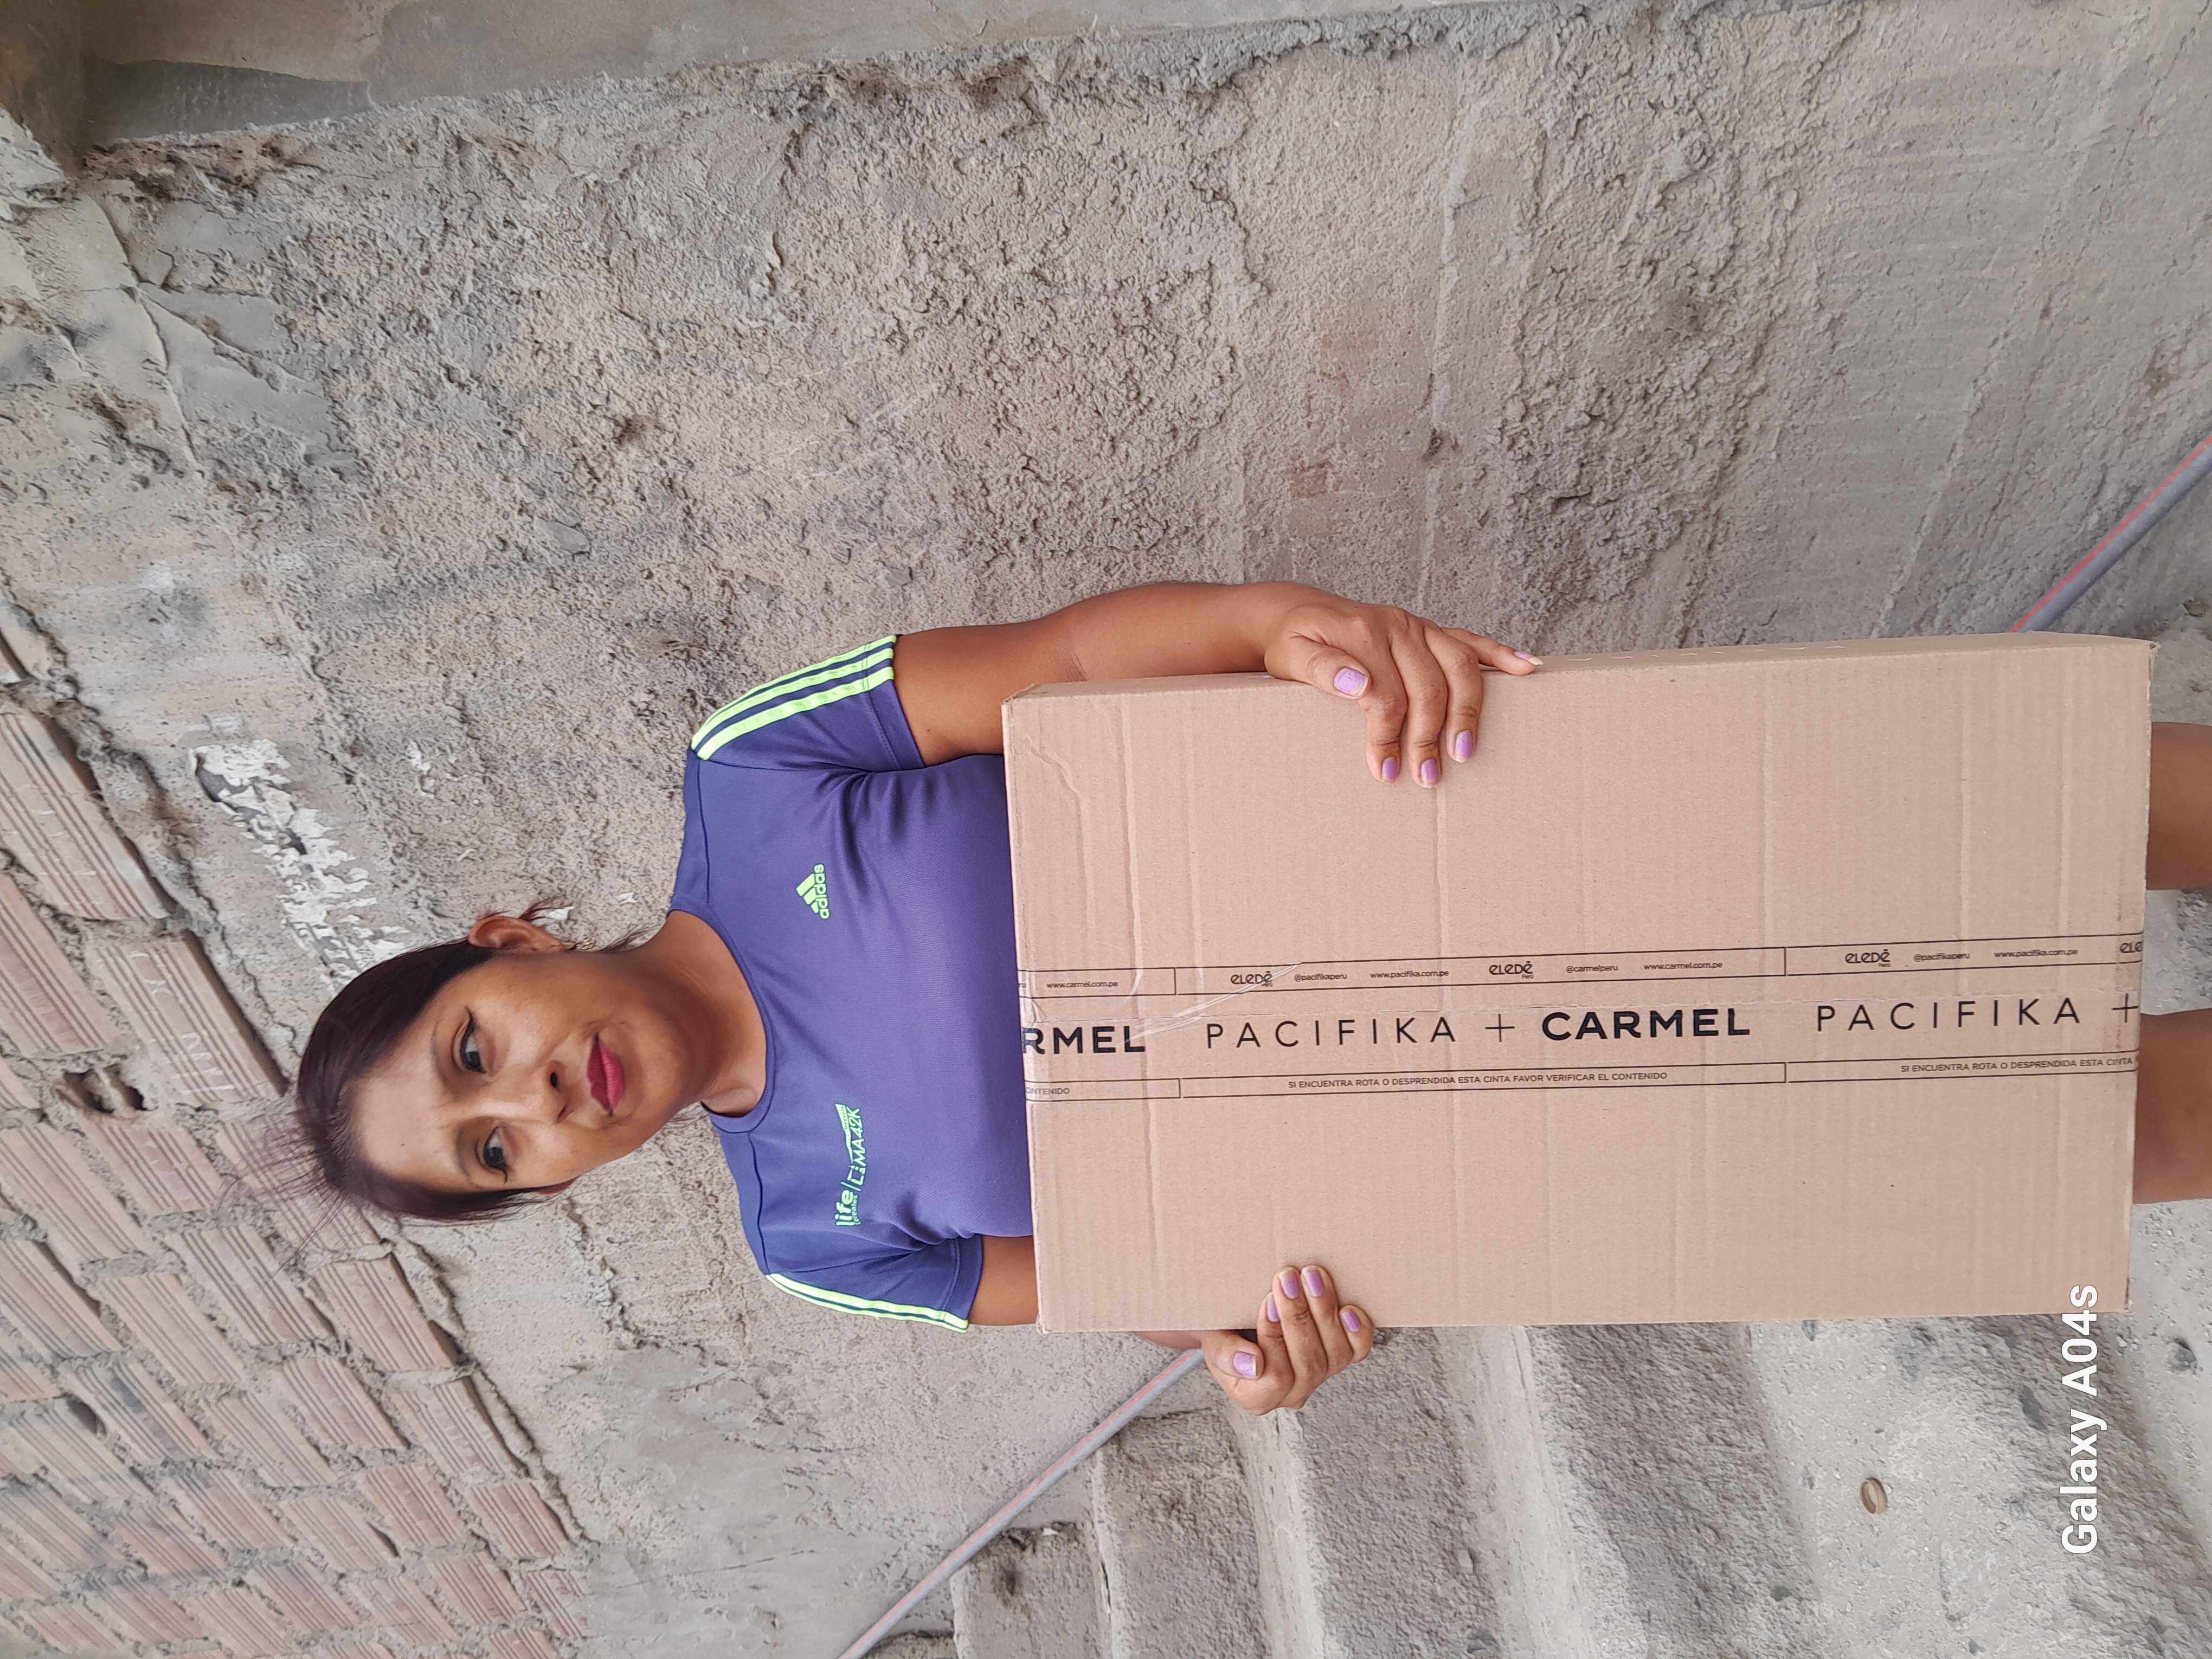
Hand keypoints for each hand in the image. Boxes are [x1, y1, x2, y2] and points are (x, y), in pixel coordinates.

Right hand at [1196, 1263, 1374, 1416]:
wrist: (1238, 1318)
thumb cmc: (1224, 1329)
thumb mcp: (1213, 1339)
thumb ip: (1225, 1354)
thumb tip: (1254, 1365)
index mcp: (1257, 1398)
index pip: (1275, 1376)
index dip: (1274, 1337)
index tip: (1267, 1300)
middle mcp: (1292, 1394)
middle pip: (1309, 1364)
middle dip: (1298, 1316)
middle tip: (1287, 1278)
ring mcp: (1319, 1377)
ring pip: (1335, 1356)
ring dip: (1324, 1312)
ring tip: (1311, 1277)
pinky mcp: (1339, 1357)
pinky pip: (1357, 1351)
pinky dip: (1357, 1330)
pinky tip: (1348, 1307)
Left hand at [1260, 595, 1540, 785]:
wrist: (1296, 613)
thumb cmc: (1295, 642)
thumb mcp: (1293, 655)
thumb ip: (1322, 669)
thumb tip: (1357, 685)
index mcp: (1364, 634)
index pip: (1387, 696)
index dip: (1387, 738)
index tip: (1385, 772)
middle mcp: (1398, 627)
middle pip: (1428, 687)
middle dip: (1429, 737)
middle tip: (1426, 778)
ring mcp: (1418, 627)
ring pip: (1459, 667)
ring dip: (1468, 711)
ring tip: (1464, 751)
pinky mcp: (1430, 630)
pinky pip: (1470, 640)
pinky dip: (1500, 654)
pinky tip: (1527, 667)